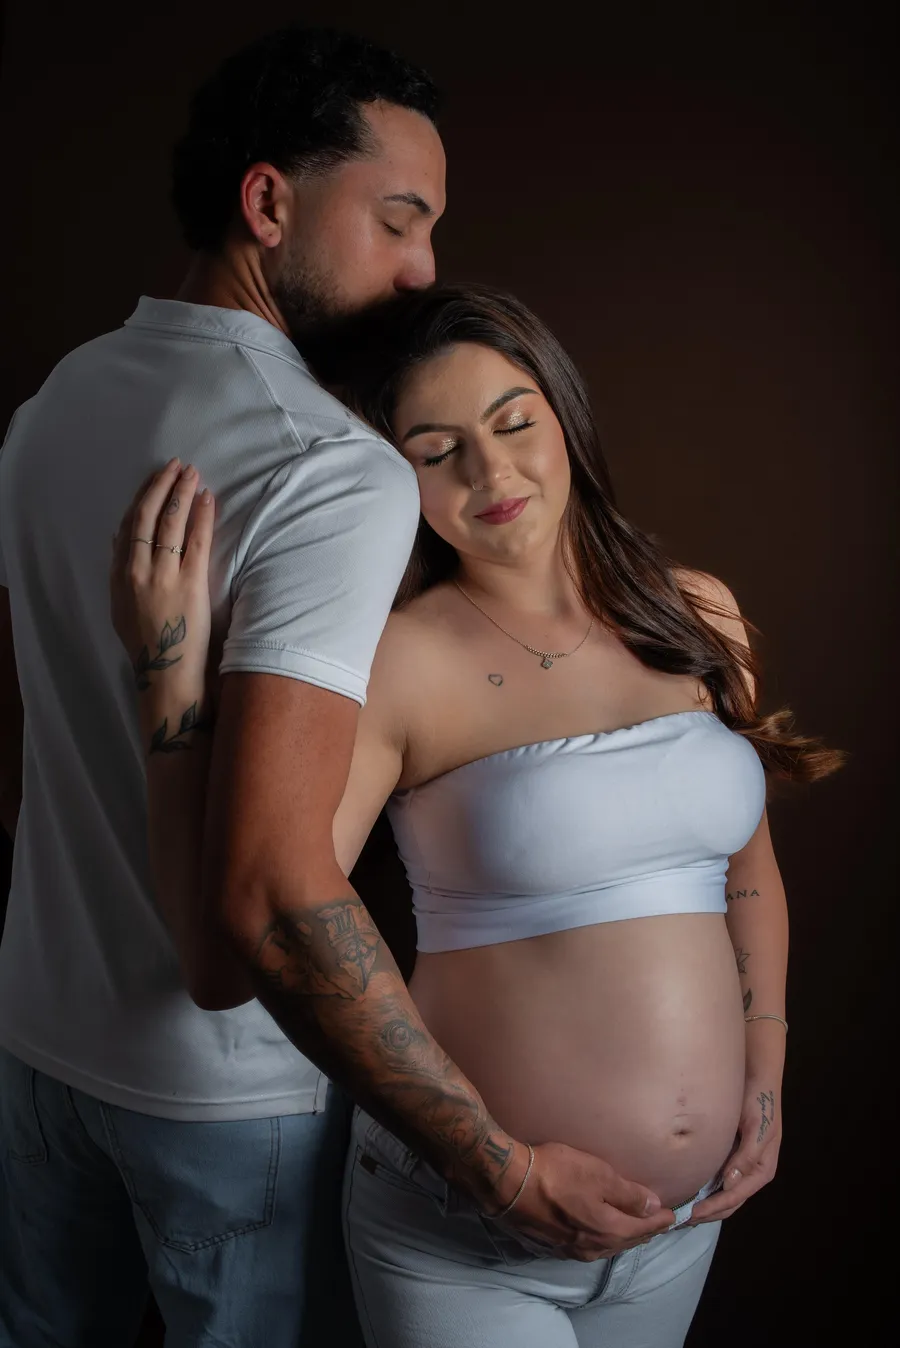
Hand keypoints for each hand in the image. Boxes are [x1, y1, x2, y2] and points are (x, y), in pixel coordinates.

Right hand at [111, 458, 215, 717]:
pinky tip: (207, 498)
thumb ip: (120, 572)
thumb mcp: (121, 607)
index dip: (142, 499)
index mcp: (119, 577)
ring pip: (170, 523)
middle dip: (161, 487)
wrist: (167, 674)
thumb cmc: (148, 642)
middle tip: (175, 466)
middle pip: (147, 517)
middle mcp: (137, 572)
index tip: (155, 481)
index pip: (128, 527)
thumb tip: (119, 539)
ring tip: (192, 474)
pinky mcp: (190, 583)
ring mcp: (163, 576)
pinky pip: (195, 540)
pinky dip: (201, 515)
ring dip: (181, 493)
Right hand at [493, 1140, 675, 1261]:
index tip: (674, 1214)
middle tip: (659, 1222)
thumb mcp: (598, 1174)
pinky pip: (590, 1246)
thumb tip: (654, 1206)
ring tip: (635, 1228)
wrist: (509, 1183)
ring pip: (608, 1246)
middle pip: (627, 1241)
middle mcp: (593, 1247)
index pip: (643, 1228)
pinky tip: (601, 1232)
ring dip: (625, 1237)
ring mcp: (572, 1249)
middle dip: (645, 1231)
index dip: (660, 1220)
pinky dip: (604, 1239)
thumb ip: (628, 1194)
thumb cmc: (556, 1172)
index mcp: (609, 1230)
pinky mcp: (555, 1244)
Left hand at [688, 1080, 781, 1224]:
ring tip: (681, 1212)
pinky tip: (688, 1190)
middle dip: (706, 1214)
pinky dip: (705, 1189)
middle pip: (728, 1203)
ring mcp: (741, 1165)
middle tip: (679, 1220)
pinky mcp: (731, 1154)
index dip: (713, 1209)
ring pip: (722, 1194)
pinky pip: (718, 1179)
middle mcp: (752, 1172)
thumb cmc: (758, 1101)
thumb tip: (730, 1184)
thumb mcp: (757, 1127)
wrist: (757, 1077)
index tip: (690, 1215)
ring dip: (705, 1205)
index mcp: (762, 1169)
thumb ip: (747, 1156)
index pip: (734, 1198)